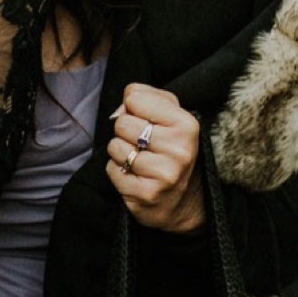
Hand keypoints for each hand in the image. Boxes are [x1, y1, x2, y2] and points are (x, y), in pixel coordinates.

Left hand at [105, 84, 205, 233]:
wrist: (181, 200)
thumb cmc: (169, 148)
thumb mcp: (169, 115)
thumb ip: (145, 97)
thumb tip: (120, 109)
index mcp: (186, 124)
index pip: (134, 98)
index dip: (133, 108)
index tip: (145, 120)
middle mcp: (179, 150)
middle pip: (122, 123)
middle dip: (125, 132)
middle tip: (141, 144)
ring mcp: (165, 175)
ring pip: (115, 147)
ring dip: (120, 153)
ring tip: (138, 160)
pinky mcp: (147, 194)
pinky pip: (112, 170)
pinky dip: (117, 172)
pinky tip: (134, 176)